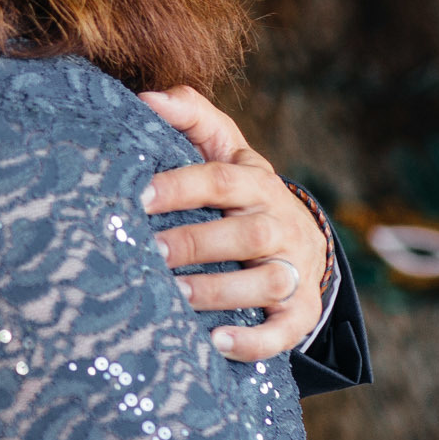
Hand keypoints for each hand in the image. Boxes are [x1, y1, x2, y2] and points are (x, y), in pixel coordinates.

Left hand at [139, 87, 329, 364]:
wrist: (299, 239)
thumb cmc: (239, 191)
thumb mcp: (223, 148)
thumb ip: (190, 116)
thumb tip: (145, 97)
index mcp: (257, 183)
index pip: (222, 179)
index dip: (182, 186)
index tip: (138, 196)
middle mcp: (280, 225)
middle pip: (247, 233)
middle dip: (197, 244)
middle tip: (149, 252)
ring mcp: (294, 269)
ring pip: (268, 281)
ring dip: (221, 291)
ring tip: (176, 297)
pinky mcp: (299, 312)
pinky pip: (285, 330)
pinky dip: (255, 340)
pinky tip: (215, 341)